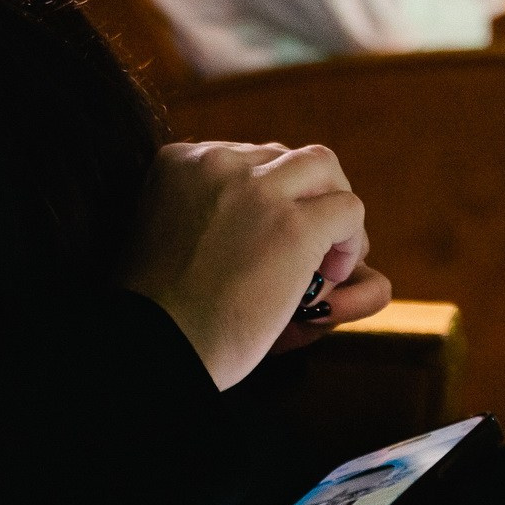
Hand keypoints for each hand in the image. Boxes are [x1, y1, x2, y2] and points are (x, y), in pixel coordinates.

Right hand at [123, 141, 369, 388]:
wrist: (153, 346)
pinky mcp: (294, 226)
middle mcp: (216, 162)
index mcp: (179, 162)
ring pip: (322, 167)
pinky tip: (330, 275)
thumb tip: (265, 217)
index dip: (268, 196)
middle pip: (284, 157)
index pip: (246, 157)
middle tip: (311, 243)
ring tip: (329, 255)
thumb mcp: (172, 238)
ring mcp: (257, 190)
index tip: (267, 234)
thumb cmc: (158, 312)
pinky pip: (348, 210)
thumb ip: (211, 213)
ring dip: (333, 206)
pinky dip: (350, 241)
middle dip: (304, 196)